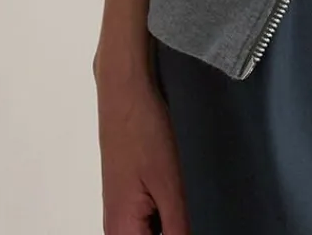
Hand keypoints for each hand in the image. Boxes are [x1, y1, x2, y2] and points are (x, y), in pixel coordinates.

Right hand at [96, 45, 189, 234]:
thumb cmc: (143, 132)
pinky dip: (168, 215)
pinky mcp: (129, 194)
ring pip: (151, 231)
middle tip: (195, 210)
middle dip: (178, 231)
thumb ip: (179, 228)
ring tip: (195, 202)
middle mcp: (116, 227)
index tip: (195, 222)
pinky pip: (150, 219)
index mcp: (121, 232)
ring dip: (173, 225)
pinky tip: (187, 197)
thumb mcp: (170, 185)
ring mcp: (122, 210)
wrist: (126, 90)